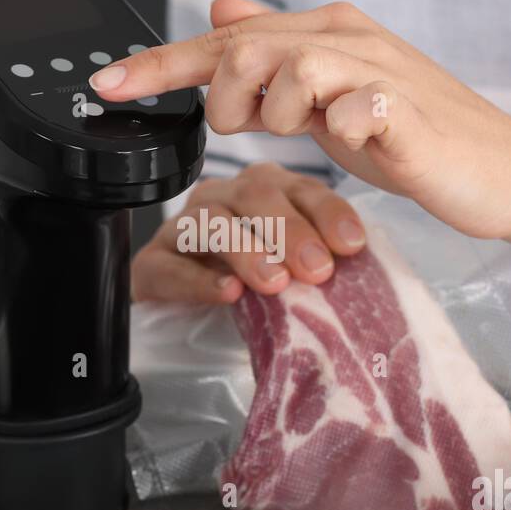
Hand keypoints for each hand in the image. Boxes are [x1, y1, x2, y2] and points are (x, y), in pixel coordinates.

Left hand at [106, 0, 510, 355]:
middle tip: (243, 129)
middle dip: (222, 93)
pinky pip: (353, 110)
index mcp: (325, 34)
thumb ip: (275, 58)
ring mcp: (380, 74)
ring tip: (305, 133)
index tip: (107, 84)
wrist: (497, 171)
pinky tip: (352, 140)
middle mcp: (348, 40)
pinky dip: (339, 128)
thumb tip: (222, 9)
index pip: (227, 38)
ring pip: (292, 66)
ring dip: (278, 110)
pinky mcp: (407, 116)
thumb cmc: (410, 139)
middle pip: (248, 43)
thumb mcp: (327, 96)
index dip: (161, 63)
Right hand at [131, 161, 366, 302]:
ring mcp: (182, 228)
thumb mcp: (292, 271)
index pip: (299, 188)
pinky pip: (170, 265)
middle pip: (254, 196)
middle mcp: (222, 199)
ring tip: (274, 283)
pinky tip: (227, 292)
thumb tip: (359, 267)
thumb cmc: (250, 290)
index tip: (351, 245)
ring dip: (247, 251)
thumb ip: (319, 259)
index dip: (327, 212)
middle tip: (316, 270)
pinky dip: (200, 280)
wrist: (185, 321)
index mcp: (263, 190)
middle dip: (290, 231)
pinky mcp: (150, 264)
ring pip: (211, 223)